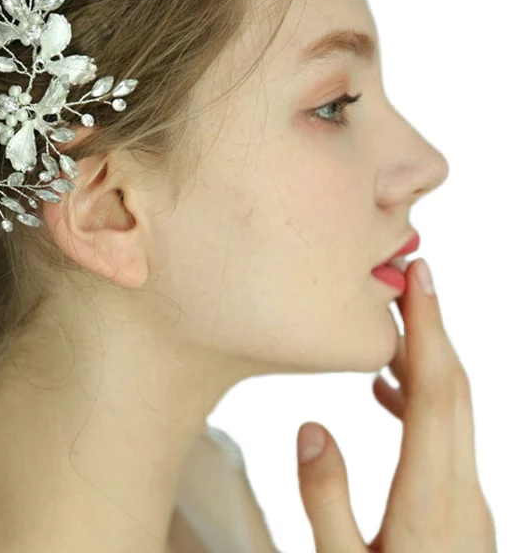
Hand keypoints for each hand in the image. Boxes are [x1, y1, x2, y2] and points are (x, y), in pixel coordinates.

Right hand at [294, 257, 496, 551]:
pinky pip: (448, 435)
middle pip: (456, 391)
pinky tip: (385, 392)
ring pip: (455, 411)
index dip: (430, 331)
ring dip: (425, 359)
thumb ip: (324, 499)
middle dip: (434, 326)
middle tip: (409, 273)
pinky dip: (421, 397)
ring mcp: (469, 504)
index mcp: (431, 504)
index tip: (420, 278)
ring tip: (383, 326)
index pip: (439, 396)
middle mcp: (463, 495)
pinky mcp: (462, 510)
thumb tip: (314, 424)